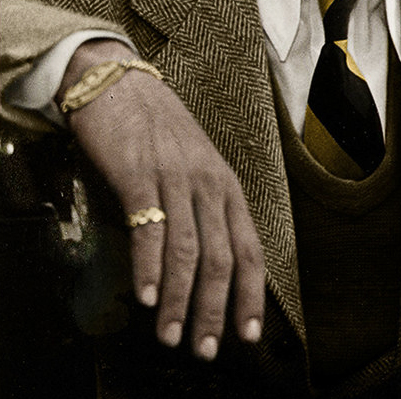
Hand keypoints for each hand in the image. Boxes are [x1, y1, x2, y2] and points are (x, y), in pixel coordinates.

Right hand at [57, 39, 264, 359]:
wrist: (118, 83)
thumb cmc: (156, 128)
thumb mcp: (194, 164)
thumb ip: (203, 207)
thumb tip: (207, 264)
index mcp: (225, 183)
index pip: (249, 247)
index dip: (251, 294)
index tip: (248, 333)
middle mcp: (207, 182)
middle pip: (220, 258)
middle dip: (214, 310)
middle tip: (205, 349)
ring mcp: (174, 176)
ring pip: (187, 250)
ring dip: (179, 300)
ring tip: (170, 335)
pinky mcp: (139, 173)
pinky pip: (149, 228)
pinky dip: (149, 267)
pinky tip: (145, 296)